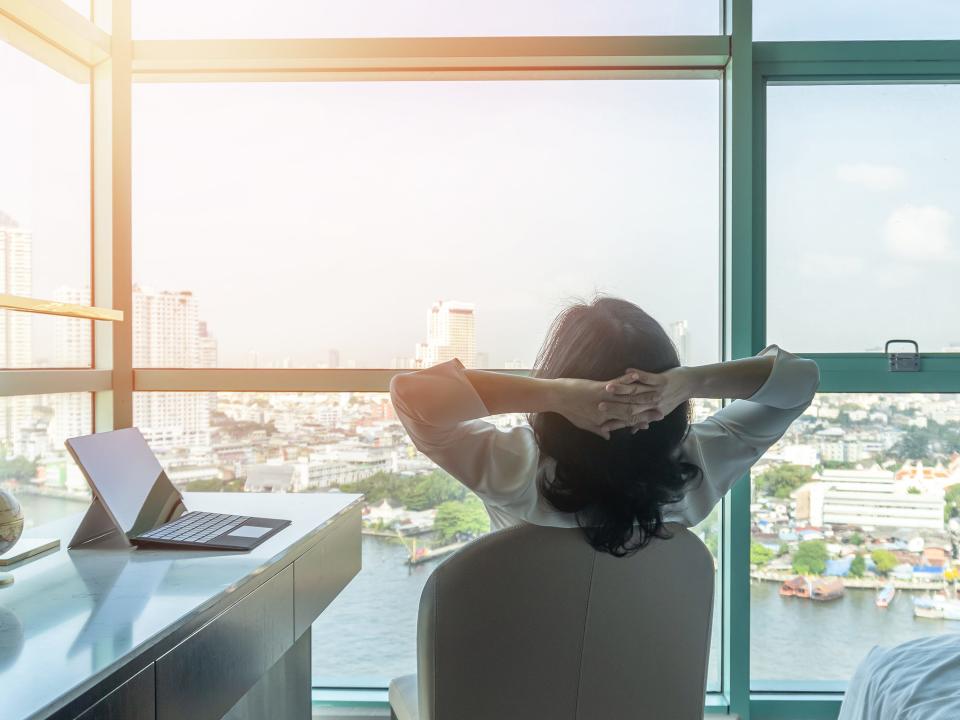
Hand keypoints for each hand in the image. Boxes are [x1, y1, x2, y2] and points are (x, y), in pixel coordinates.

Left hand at [551, 374, 665, 439]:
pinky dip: (626, 380)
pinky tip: (637, 376)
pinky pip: (616, 384)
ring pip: (626, 399)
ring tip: (657, 395)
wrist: (556, 397)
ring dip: (643, 397)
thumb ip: (599, 430)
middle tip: (662, 412)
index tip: (651, 424)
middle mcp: (606, 411)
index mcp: (603, 420)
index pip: (625, 423)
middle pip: (630, 413)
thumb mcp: (584, 424)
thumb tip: (608, 436)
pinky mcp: (599, 388)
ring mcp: (604, 399)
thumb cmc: (569, 410)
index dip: (639, 423)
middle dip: (647, 413)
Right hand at [603, 366, 694, 432]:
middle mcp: (653, 405)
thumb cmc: (672, 398)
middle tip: (599, 407)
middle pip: (630, 407)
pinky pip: (649, 378)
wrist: (691, 385)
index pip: (629, 420)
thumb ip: (642, 420)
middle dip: (614, 407)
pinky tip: (628, 371)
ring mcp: (658, 392)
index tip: (601, 424)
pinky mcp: (663, 381)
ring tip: (608, 388)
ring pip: (637, 392)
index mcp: (649, 413)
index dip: (615, 422)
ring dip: (622, 390)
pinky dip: (639, 375)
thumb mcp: (658, 412)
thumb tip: (632, 430)